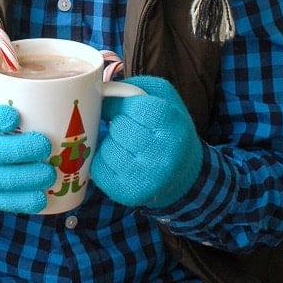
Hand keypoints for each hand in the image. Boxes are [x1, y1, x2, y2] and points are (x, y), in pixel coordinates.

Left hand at [90, 76, 202, 207]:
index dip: (118, 105)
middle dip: (114, 125)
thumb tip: (98, 91)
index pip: (133, 107)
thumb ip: (131, 87)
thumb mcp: (161, 96)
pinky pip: (100, 172)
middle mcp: (163, 152)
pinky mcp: (132, 195)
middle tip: (122, 127)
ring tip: (122, 144)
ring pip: (107, 151)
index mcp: (171, 122)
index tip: (118, 108)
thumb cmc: (168, 127)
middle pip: (119, 129)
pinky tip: (116, 160)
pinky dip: (102, 162)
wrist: (185, 171)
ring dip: (107, 144)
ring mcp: (148, 177)